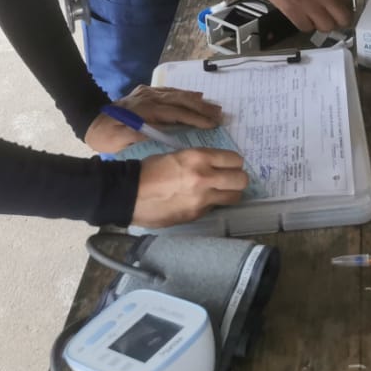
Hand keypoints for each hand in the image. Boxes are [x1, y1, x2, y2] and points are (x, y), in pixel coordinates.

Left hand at [83, 85, 223, 152]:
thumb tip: (166, 135)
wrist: (88, 119)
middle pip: (180, 101)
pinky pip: (170, 91)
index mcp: (145, 111)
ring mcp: (148, 93)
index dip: (195, 119)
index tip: (212, 125)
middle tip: (221, 115)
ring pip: (178, 94)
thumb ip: (143, 136)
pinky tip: (196, 97)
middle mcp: (149, 98)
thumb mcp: (121, 142)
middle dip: (202, 108)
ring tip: (215, 107)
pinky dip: (185, 94)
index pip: (175, 114)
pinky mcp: (146, 92)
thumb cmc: (106, 136)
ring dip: (197, 101)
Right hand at [131, 149, 248, 227]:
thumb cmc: (149, 170)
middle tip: (230, 178)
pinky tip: (199, 200)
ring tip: (220, 191)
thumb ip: (199, 161)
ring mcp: (202, 199)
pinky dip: (211, 204)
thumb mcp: (177, 156)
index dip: (234, 162)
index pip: (234, 159)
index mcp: (198, 158)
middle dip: (238, 178)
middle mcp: (204, 177)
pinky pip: (214, 207)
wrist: (129, 194)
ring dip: (230, 193)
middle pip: (241, 180)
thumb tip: (215, 166)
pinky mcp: (196, 215)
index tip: (230, 164)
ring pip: (234, 196)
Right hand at [255, 0, 354, 35]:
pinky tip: (304, 18)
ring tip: (317, 19)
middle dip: (340, 22)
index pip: (349, 2)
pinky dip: (307, 25)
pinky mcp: (294, 12)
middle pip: (342, 19)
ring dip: (323, 25)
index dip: (347, 9)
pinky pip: (307, 28)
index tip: (343, 12)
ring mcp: (308, 4)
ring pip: (326, 27)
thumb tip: (338, 1)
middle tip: (335, 21)